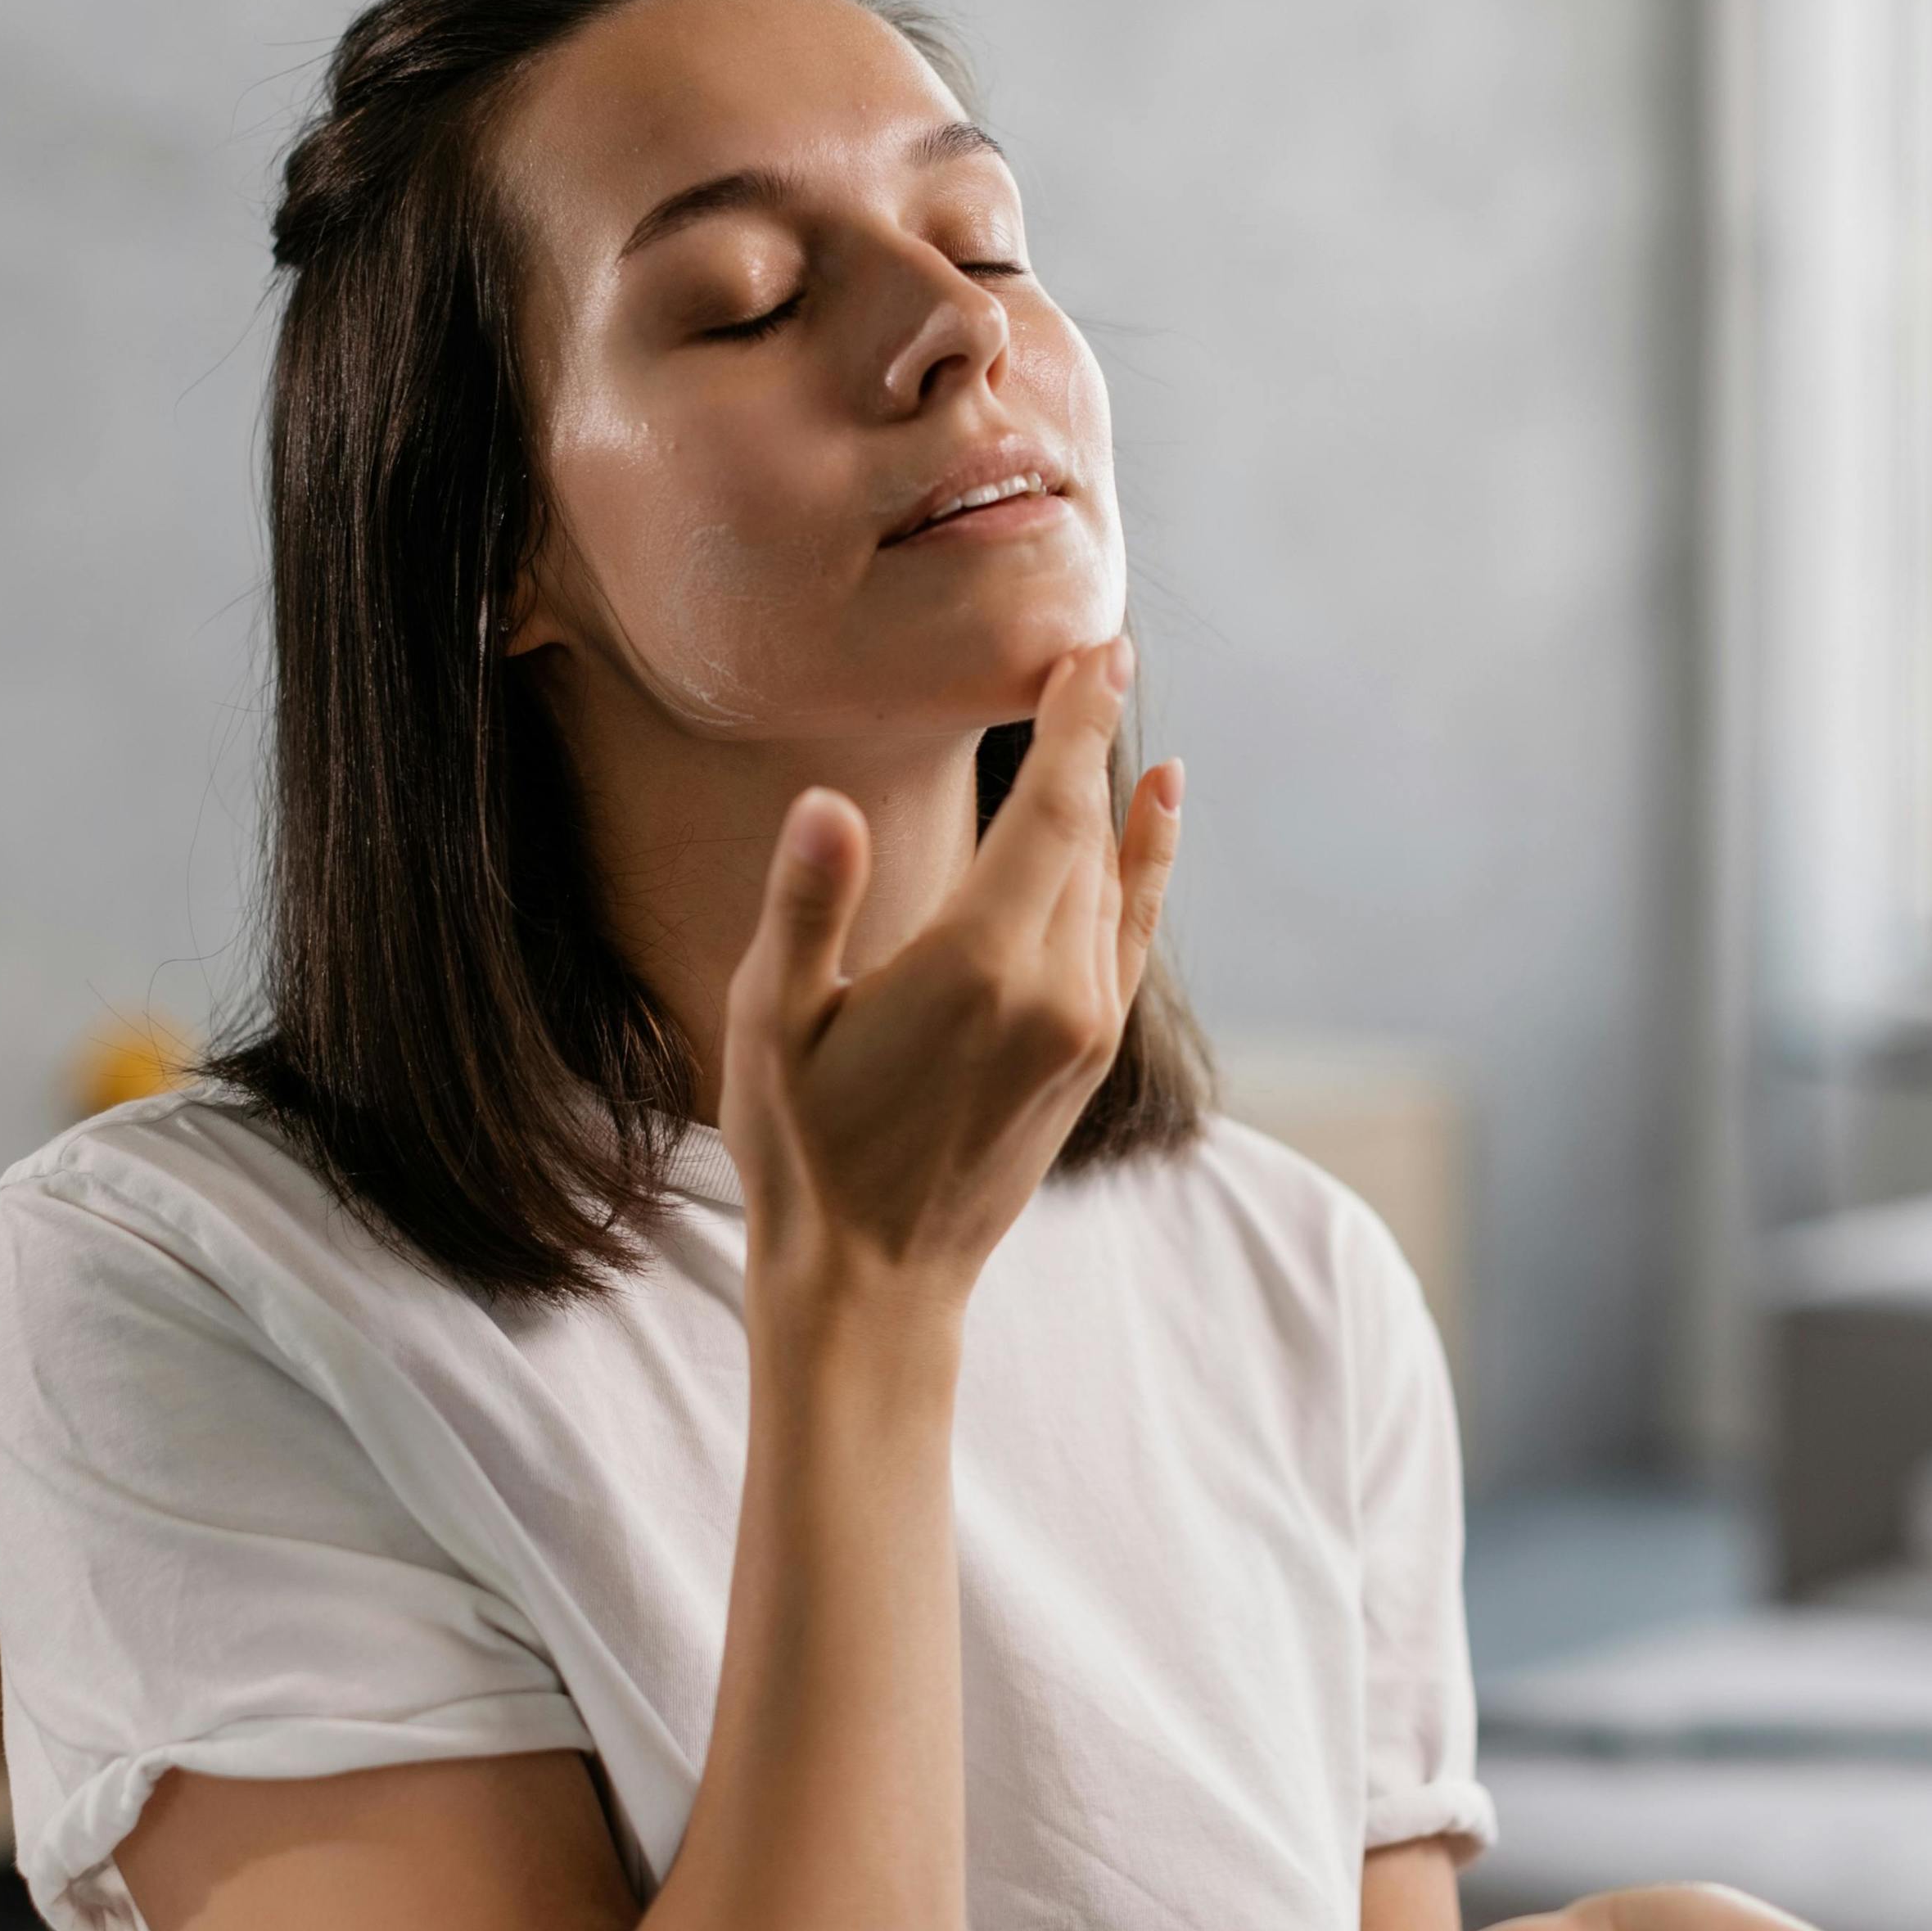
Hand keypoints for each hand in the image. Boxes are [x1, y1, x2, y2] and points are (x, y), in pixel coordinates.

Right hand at [719, 639, 1180, 1296]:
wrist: (873, 1285)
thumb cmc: (803, 1151)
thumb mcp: (775, 1024)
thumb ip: (809, 907)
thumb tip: (825, 807)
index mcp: (981, 965)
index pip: (1053, 811)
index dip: (1077, 723)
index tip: (1095, 645)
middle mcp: (1057, 992)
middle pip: (1089, 835)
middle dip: (1092, 739)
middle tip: (1099, 648)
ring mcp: (1083, 1028)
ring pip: (1111, 883)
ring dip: (1116, 798)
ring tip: (1120, 714)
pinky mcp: (1086, 1058)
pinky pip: (1129, 936)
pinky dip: (1144, 869)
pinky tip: (1156, 817)